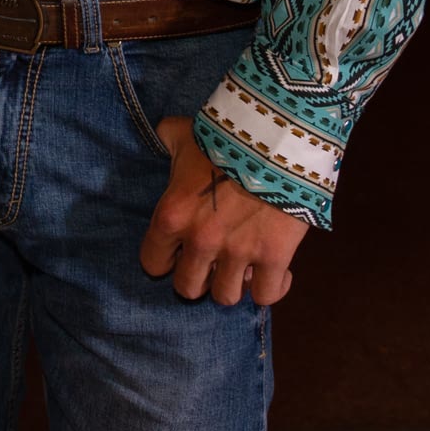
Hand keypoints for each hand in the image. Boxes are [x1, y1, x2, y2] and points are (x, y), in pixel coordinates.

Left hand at [139, 117, 311, 306]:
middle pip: (188, 288)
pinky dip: (270, 288)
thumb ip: (167, 139)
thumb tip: (162, 134)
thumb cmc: (224, 136)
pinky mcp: (275, 257)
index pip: (153, 264)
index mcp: (171, 217)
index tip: (179, 250)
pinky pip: (266, 295)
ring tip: (241, 266)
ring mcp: (238, 253)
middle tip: (211, 262)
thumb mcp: (182, 134)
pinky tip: (275, 271)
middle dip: (198, 277)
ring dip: (232, 283)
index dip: (166, 260)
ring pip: (225, 297)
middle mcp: (200, 242)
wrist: (276, 137)